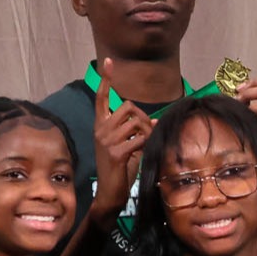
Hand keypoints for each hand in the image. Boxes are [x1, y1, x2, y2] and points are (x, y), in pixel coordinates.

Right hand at [90, 59, 156, 217]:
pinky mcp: (115, 152)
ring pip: (136, 122)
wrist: (110, 193)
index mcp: (101, 125)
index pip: (101, 97)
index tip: (109, 62)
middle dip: (143, 117)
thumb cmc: (121, 169)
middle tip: (146, 133)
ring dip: (147, 133)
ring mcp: (106, 140)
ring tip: (143, 146)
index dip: (106, 80)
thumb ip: (138, 131)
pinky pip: (139, 139)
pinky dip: (146, 144)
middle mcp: (100, 129)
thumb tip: (156, 121)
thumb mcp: (129, 145)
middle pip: (128, 107)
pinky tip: (141, 153)